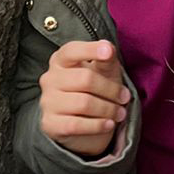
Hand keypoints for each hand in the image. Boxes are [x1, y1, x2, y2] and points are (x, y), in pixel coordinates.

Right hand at [37, 40, 128, 157]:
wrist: (82, 124)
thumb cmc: (94, 91)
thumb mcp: (104, 72)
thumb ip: (106, 60)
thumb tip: (108, 49)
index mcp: (60, 60)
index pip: (72, 51)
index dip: (90, 50)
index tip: (108, 52)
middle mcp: (50, 79)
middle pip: (85, 78)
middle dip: (110, 89)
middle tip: (125, 97)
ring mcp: (47, 101)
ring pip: (83, 103)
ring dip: (108, 109)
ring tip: (120, 113)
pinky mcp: (49, 124)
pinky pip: (76, 125)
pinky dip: (97, 125)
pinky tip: (109, 124)